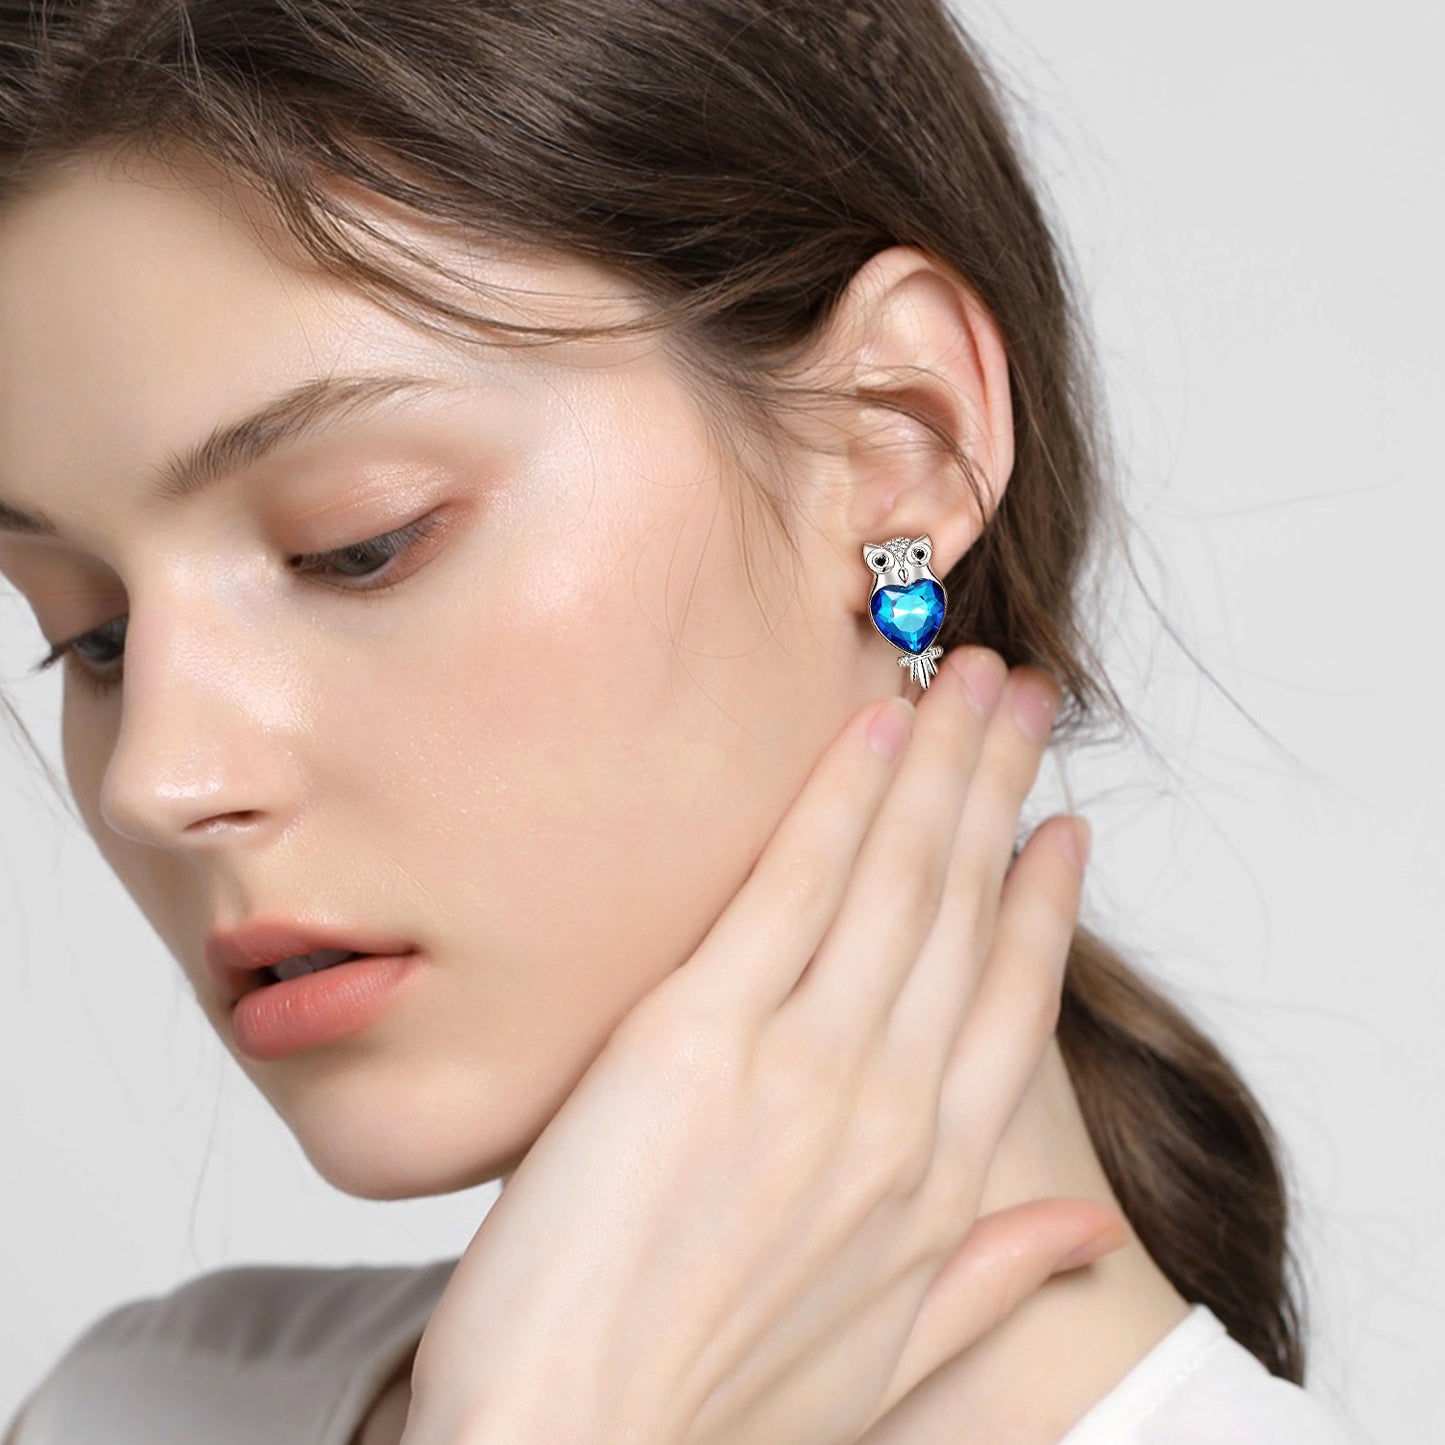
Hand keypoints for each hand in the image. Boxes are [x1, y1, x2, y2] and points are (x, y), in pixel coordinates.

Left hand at [402, 646, 1125, 1444]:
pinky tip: (870, 726)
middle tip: (1022, 695)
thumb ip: (996, 1277)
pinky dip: (840, 797)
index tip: (1061, 826)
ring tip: (969, 678)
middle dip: (999, 785)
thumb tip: (1086, 1233)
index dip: (1044, 904)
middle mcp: (892, 1108)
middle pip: (963, 909)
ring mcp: (804, 1064)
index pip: (1017, 1004)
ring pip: (898, 878)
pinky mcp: (699, 1035)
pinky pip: (792, 884)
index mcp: (939, 1182)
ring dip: (941, 763)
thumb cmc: (712, 1412)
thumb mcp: (889, 1363)